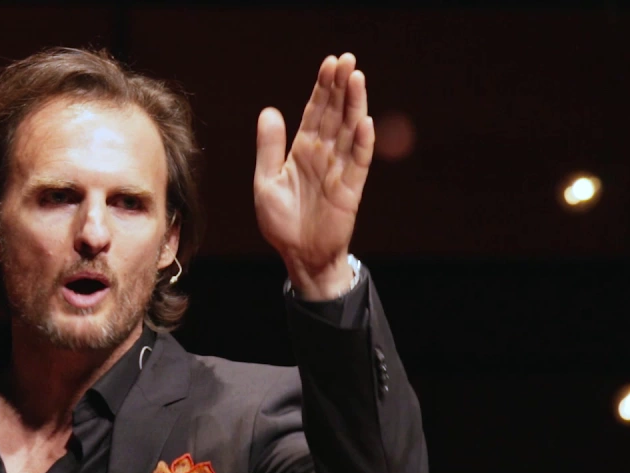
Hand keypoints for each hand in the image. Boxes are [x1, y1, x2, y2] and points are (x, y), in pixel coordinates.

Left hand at [254, 53, 373, 299]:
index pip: (315, 112)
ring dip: (354, 105)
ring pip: (349, 131)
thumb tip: (268, 111)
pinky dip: (362, 143)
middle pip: (335, 114)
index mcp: (302, 151)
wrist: (298, 255)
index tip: (329, 64)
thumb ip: (269, 148)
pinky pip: (358, 163)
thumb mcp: (266, 181)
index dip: (322, 88)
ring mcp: (339, 170)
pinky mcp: (350, 190)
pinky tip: (364, 121)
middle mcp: (323, 155)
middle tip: (346, 59)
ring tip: (357, 78)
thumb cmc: (281, 222)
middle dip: (340, 87)